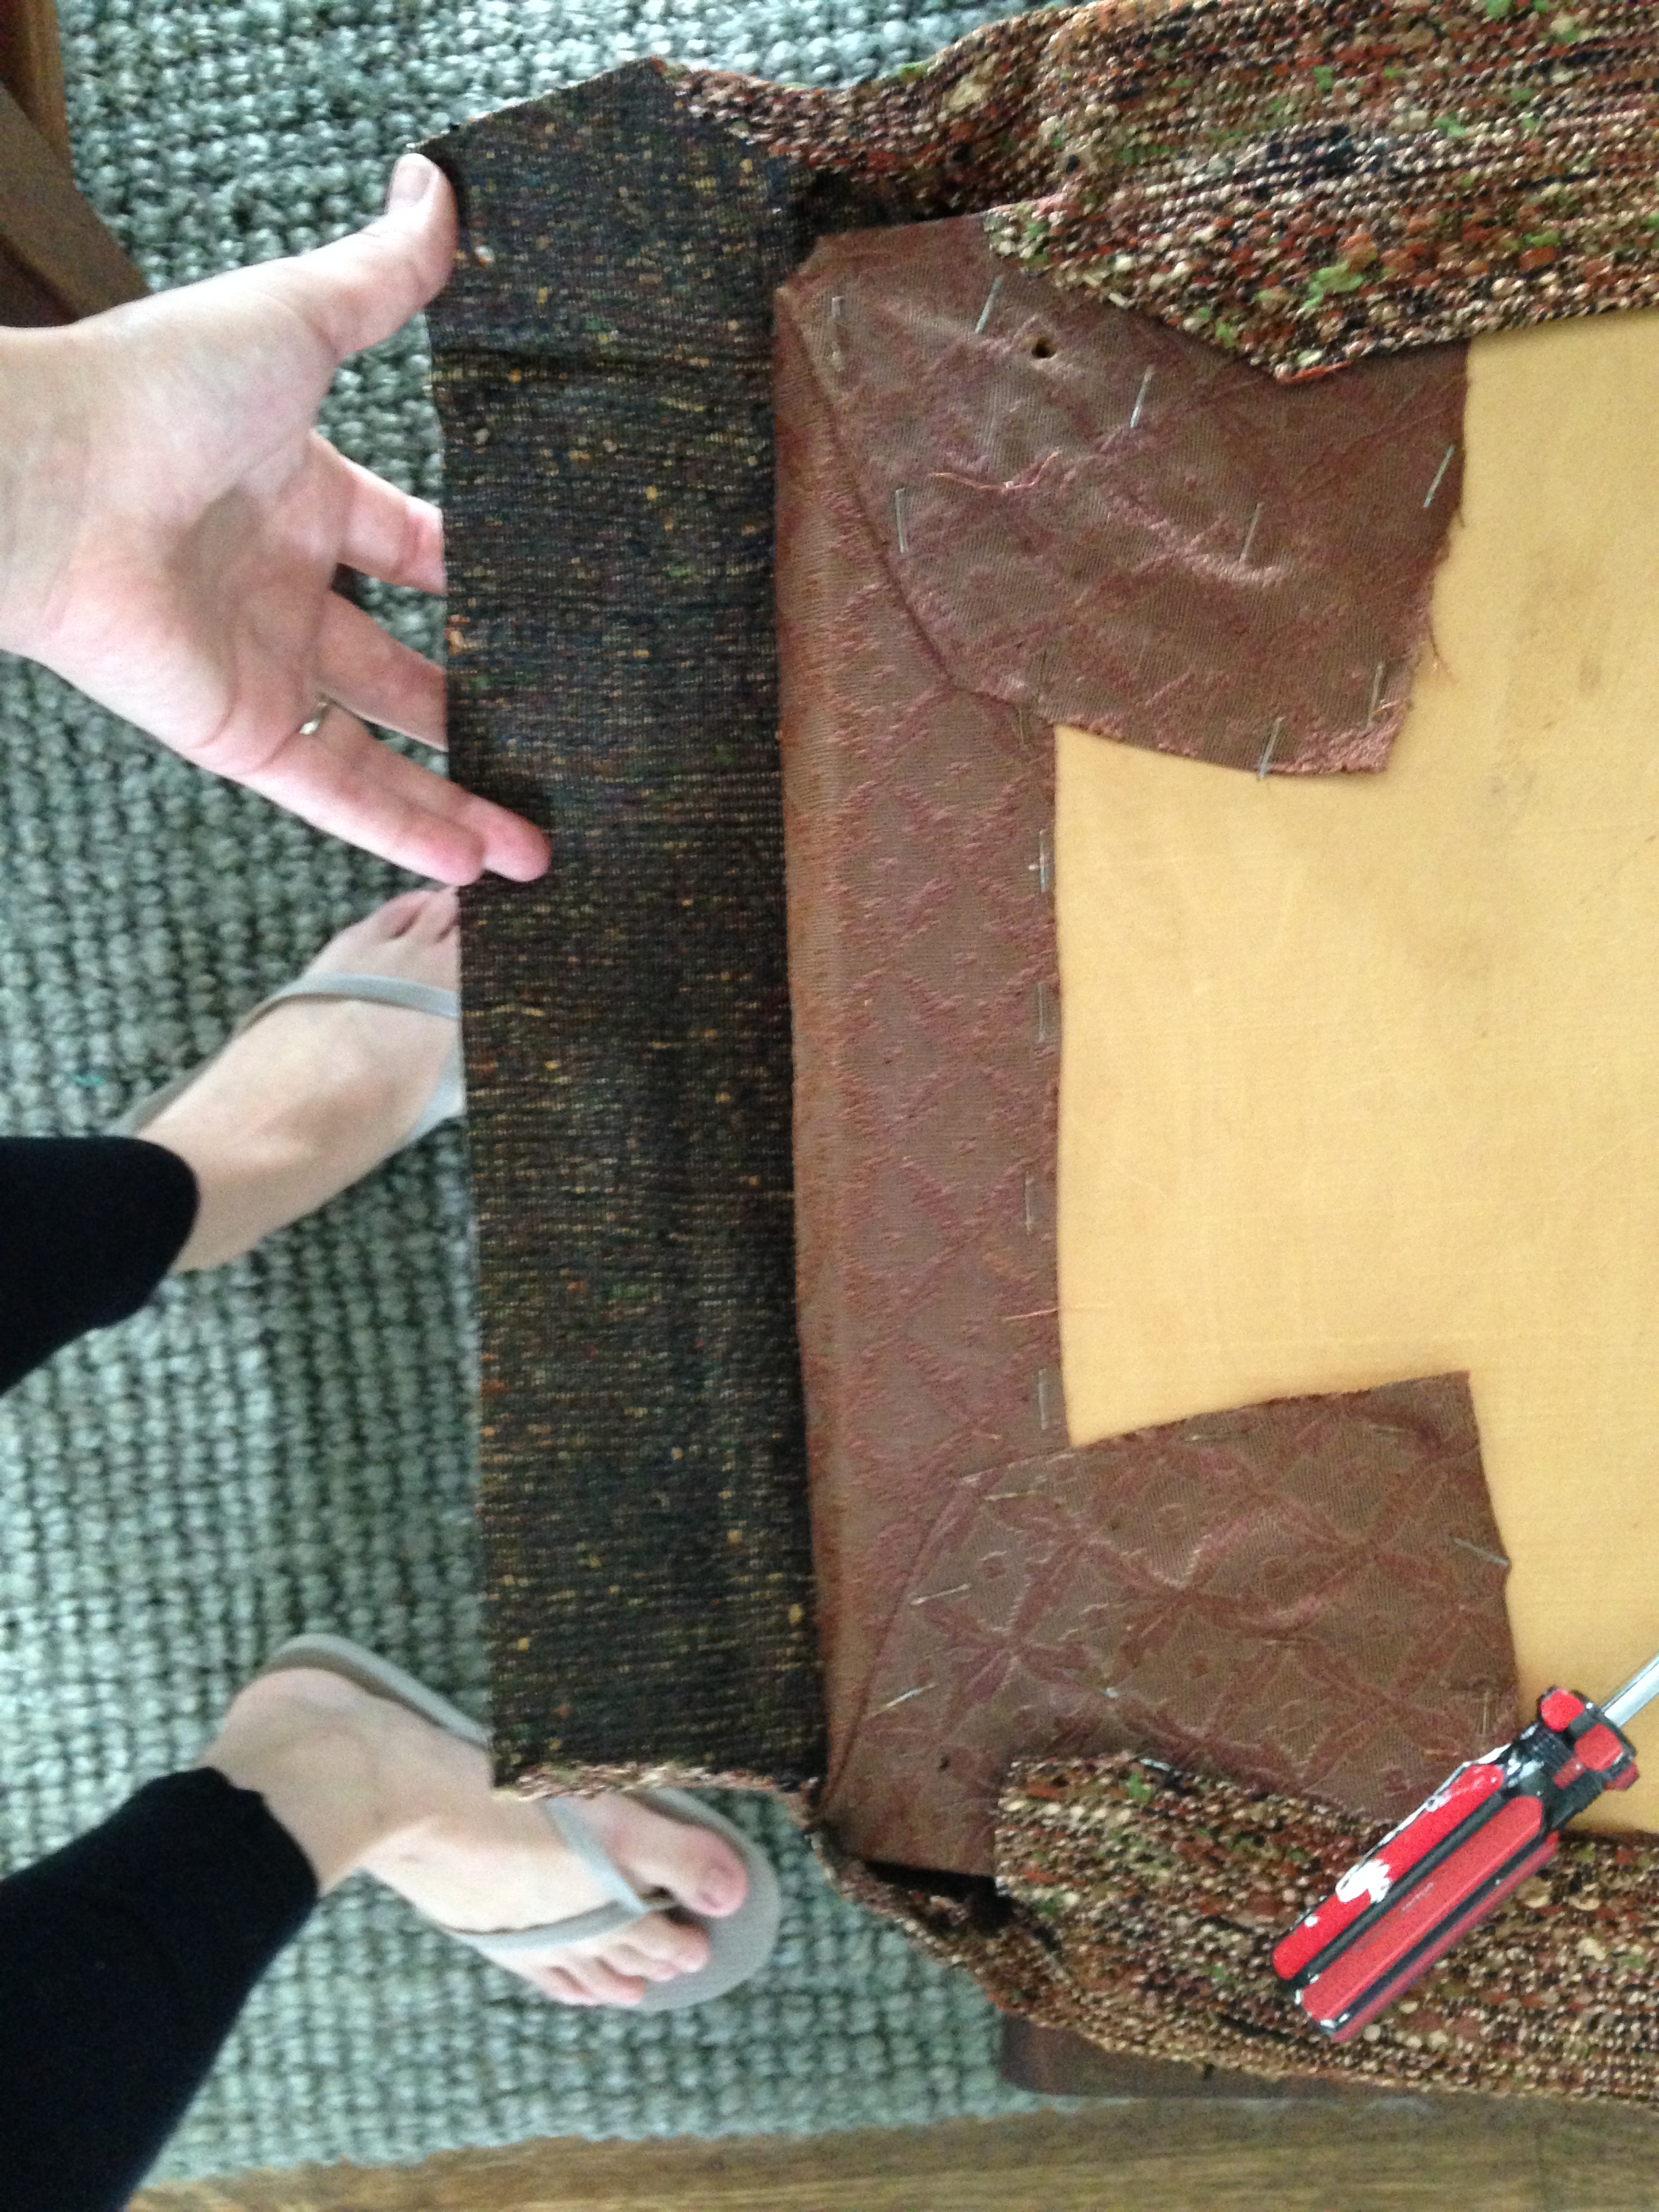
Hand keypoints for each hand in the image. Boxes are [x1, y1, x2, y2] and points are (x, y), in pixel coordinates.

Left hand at [0, 155, 547, 884]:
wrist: (49, 479)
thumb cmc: (156, 391)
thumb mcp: (295, 321)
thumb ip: (381, 280)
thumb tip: (437, 185)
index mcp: (302, 497)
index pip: (411, 549)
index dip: (478, 578)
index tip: (557, 609)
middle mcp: (286, 590)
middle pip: (404, 664)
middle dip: (481, 705)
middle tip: (560, 738)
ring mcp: (265, 669)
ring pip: (383, 749)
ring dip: (462, 798)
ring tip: (540, 850)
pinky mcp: (238, 732)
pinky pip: (335, 794)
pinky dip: (401, 831)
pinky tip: (474, 867)